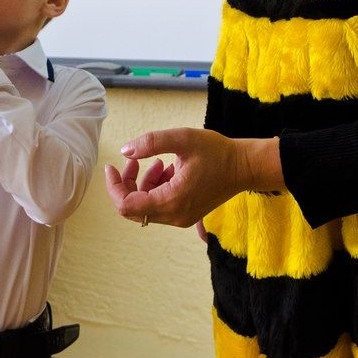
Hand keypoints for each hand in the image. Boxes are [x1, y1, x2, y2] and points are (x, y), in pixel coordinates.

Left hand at [104, 128, 282, 227]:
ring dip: (143, 184)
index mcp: (171, 201)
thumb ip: (151, 143)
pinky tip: (168, 169)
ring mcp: (180, 217)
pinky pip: (159, 206)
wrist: (245, 167)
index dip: (114, 186)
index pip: (126, 205)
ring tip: (158, 162)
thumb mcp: (183, 139)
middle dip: (128, 183)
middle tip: (135, 160)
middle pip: (133, 208)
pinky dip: (156, 188)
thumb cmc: (217, 152)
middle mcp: (174, 215)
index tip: (112, 166)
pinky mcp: (186, 214)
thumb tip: (126, 151)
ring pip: (145, 207)